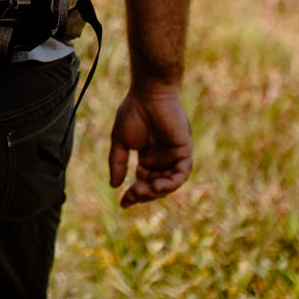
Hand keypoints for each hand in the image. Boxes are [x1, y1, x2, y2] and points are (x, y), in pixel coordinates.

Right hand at [108, 85, 191, 207]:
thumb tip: (114, 186)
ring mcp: (174, 156)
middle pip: (156, 186)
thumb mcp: (121, 141)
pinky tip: (157, 185)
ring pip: (169, 183)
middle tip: (132, 195)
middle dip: (144, 194)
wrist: (148, 94)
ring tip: (143, 191)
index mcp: (148, 158)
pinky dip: (171, 183)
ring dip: (157, 191)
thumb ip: (118, 162)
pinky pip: (181, 173)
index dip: (134, 194)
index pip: (143, 182)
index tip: (123, 203)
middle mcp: (162, 159)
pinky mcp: (184, 150)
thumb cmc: (133, 112)